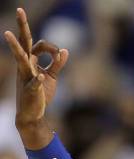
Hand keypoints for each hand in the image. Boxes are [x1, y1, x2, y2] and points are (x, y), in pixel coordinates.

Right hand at [4, 8, 68, 129]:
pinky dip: (38, 80)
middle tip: (19, 10)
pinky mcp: (31, 90)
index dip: (52, 47)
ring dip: (16, 48)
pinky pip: (33, 82)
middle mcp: (25, 66)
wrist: (33, 114)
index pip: (39, 44)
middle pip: (24, 42)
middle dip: (22, 26)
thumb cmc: (41, 94)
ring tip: (8, 35)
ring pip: (20, 58)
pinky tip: (41, 77)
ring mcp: (26, 76)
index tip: (60, 55)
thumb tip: (65, 50)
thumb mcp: (52, 77)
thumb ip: (57, 64)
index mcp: (30, 61)